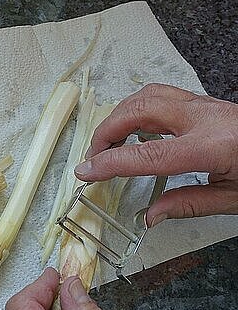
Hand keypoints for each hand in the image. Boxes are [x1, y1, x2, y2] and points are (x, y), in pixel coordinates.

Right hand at [74, 83, 237, 225]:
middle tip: (95, 157)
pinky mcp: (203, 102)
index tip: (86, 171)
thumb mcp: (234, 199)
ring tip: (110, 142)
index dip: (110, 163)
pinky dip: (136, 108)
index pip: (148, 153)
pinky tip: (133, 128)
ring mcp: (204, 105)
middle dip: (107, 131)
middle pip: (139, 110)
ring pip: (147, 94)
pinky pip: (159, 94)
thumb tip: (150, 215)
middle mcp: (204, 118)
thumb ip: (188, 205)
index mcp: (213, 146)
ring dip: (119, 115)